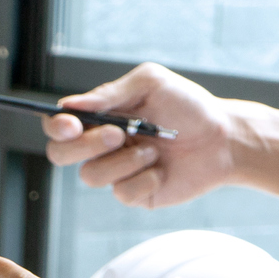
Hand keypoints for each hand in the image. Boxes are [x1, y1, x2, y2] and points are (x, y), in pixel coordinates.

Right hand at [44, 63, 239, 208]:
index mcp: (100, 116)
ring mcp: (115, 171)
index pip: (58, 123)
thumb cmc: (188, 106)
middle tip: (119, 134)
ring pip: (91, 176)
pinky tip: (162, 170)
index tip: (72, 124)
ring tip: (154, 150)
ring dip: (124, 161)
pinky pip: (122, 193)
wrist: (222, 139)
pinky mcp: (133, 193)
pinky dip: (144, 179)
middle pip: (61, 154)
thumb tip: (71, 104)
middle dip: (86, 145)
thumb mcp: (151, 85)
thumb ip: (111, 93)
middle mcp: (101, 145)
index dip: (56, 126)